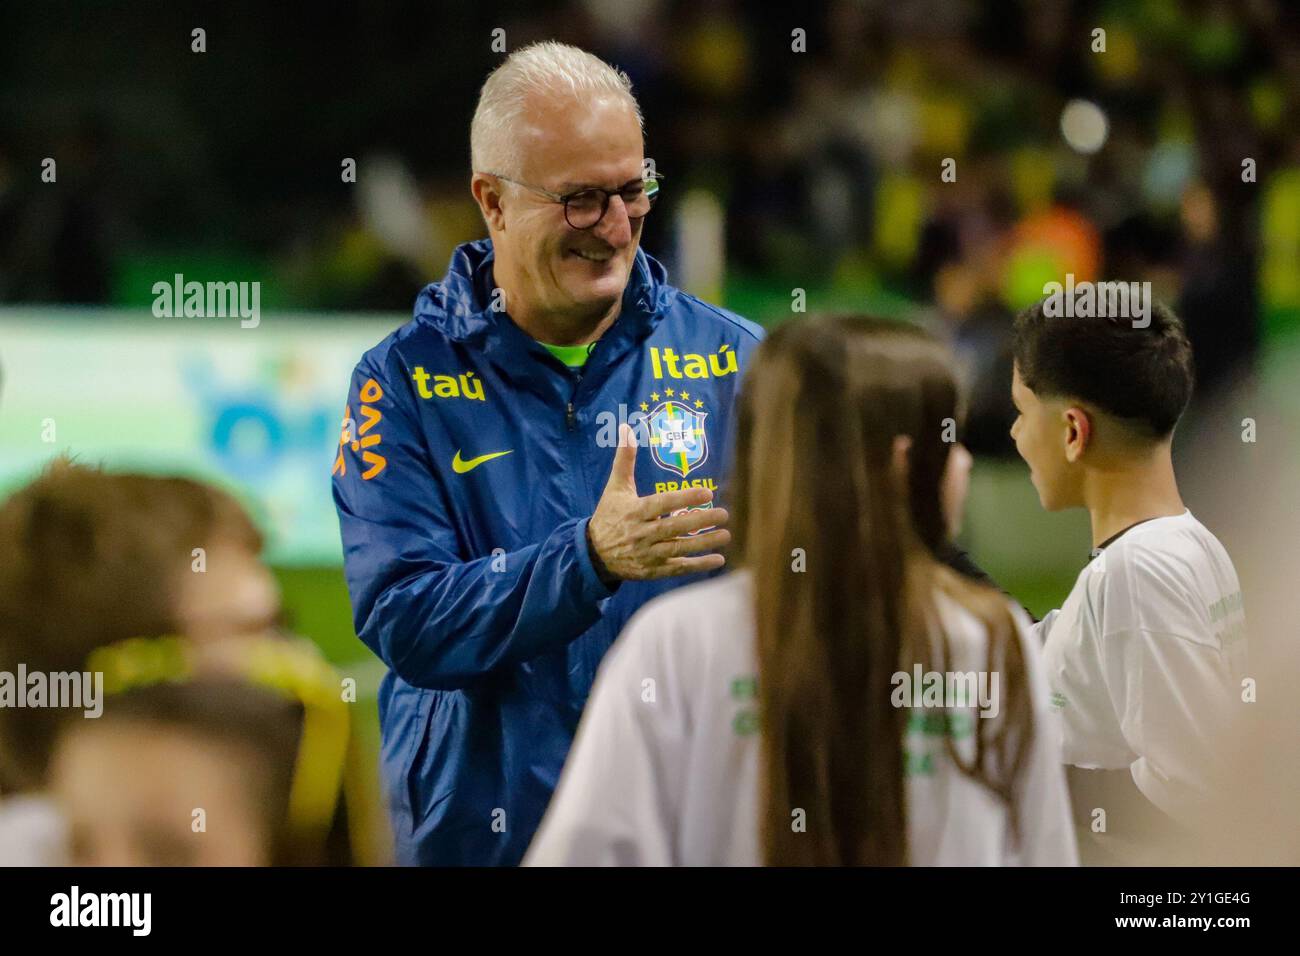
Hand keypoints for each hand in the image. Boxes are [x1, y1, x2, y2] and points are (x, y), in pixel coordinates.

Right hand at [587, 424, 730, 582]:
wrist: (593, 554)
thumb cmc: (609, 515)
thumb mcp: (615, 487)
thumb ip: (624, 459)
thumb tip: (625, 427)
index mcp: (634, 511)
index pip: (662, 503)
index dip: (684, 498)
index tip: (707, 492)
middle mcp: (641, 533)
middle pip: (673, 527)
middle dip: (700, 521)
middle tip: (724, 514)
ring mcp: (647, 553)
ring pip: (678, 548)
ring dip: (704, 543)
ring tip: (726, 534)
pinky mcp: (652, 570)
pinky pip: (677, 567)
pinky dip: (698, 565)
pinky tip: (718, 559)